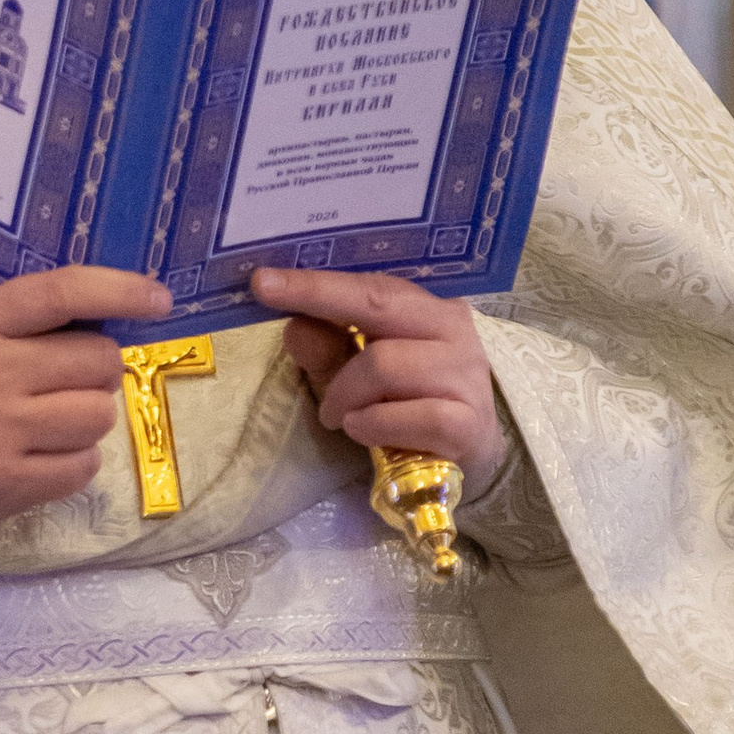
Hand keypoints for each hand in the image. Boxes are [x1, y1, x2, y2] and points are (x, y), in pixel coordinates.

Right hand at [0, 266, 167, 531]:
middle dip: (96, 372)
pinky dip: (76, 461)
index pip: (61, 293)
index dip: (120, 291)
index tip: (160, 299)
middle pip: (99, 361)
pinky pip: (85, 466)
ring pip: (99, 416)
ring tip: (52, 421)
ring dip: (88, 418)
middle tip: (66, 382)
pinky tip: (44, 454)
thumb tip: (121, 312)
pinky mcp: (6, 481)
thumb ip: (34, 318)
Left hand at [252, 267, 502, 482]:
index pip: (369, 286)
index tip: (263, 281)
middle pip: (379, 306)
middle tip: (285, 332)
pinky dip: (373, 424)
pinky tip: (363, 430)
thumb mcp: (356, 373)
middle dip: (322, 308)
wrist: (470, 451)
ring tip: (339, 415)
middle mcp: (453, 330)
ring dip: (345, 394)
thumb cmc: (408, 402)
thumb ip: (327, 349)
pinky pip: (409, 415)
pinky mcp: (468, 421)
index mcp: (427, 308)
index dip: (315, 284)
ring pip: (384, 365)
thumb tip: (295, 325)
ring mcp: (465, 374)